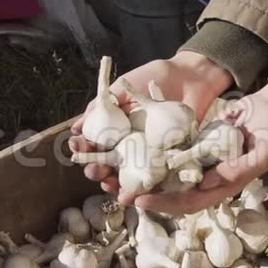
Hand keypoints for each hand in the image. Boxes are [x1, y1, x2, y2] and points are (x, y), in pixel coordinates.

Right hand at [68, 51, 232, 200]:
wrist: (191, 78)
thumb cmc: (154, 77)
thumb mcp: (123, 88)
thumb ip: (101, 106)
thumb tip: (76, 128)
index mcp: (117, 128)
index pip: (95, 144)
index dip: (84, 148)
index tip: (75, 148)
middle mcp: (130, 143)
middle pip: (109, 163)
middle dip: (97, 170)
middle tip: (92, 171)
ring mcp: (149, 152)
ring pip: (128, 174)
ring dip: (116, 183)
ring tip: (109, 185)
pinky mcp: (168, 158)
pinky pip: (155, 175)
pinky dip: (145, 185)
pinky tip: (135, 190)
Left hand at [134, 79, 267, 214]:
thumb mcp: (266, 150)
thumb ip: (243, 167)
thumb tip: (209, 182)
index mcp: (224, 185)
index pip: (192, 202)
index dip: (167, 205)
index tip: (143, 200)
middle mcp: (208, 178)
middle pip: (173, 195)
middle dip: (148, 197)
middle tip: (122, 194)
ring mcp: (200, 162)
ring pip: (168, 177)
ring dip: (145, 180)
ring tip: (118, 179)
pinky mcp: (193, 145)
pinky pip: (170, 155)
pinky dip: (152, 158)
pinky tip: (132, 154)